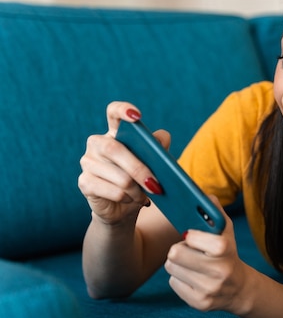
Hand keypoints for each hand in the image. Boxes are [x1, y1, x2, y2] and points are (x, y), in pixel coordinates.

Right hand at [78, 101, 171, 224]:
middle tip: (156, 184)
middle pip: (115, 148)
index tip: (137, 116)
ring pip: (118, 175)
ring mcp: (87, 162)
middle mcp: (97, 143)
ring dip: (137, 189)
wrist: (124, 207)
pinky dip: (128, 198)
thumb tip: (161, 138)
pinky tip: (131, 199)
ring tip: (144, 195)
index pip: (113, 112)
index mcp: (115, 133)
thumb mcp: (154, 163)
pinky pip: (113, 191)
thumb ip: (158, 148)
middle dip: (139, 168)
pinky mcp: (84, 182)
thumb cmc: (140, 180)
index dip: (123, 110)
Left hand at [165, 197, 249, 314]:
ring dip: (177, 264)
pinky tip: (193, 277)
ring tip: (191, 263)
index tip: (193, 237)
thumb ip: (215, 213)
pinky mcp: (199, 303)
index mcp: (224, 249)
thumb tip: (205, 196)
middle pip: (174, 254)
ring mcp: (208, 289)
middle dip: (178, 250)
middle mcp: (218, 271)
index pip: (190, 237)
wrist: (240, 288)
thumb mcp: (226, 232)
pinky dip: (180, 279)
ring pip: (171, 268)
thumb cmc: (228, 253)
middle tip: (188, 250)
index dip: (189, 236)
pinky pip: (173, 284)